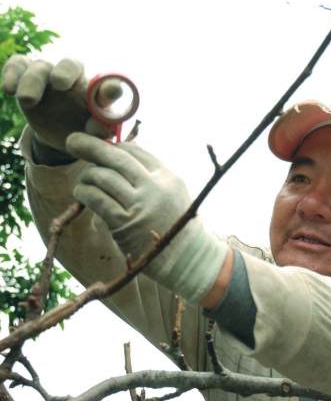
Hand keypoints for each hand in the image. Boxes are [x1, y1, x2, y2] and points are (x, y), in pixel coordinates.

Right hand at [1, 56, 109, 152]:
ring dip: (32, 82)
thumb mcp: (93, 134)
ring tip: (27, 101)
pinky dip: (11, 73)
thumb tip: (105, 129)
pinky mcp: (26, 77)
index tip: (112, 93)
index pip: (104, 84)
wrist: (63, 135)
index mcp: (94, 92)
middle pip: (70, 65)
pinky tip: (8, 89)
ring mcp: (48, 75)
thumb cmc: (83, 130)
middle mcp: (73, 78)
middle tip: (59, 84)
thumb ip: (100, 129)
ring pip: (40, 68)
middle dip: (65, 73)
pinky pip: (17, 66)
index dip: (108, 87)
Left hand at [67, 132, 228, 302]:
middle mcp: (154, 187)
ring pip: (103, 177)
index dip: (113, 147)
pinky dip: (84, 192)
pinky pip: (97, 200)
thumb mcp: (173, 193)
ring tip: (83, 180)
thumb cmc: (176, 225)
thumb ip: (151, 176)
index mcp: (167, 177)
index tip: (101, 148)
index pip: (134, 151)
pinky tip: (81, 192)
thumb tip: (119, 155)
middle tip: (73, 141)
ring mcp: (139, 205)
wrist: (187, 259)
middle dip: (91, 146)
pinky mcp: (124, 224)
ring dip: (87, 176)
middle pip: (116, 158)